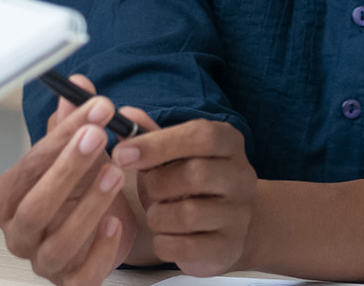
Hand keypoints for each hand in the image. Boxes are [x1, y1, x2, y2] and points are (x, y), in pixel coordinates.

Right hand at [0, 76, 131, 285]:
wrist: (101, 232)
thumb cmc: (78, 192)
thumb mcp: (74, 155)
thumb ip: (71, 124)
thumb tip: (77, 85)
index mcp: (6, 200)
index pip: (27, 166)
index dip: (59, 137)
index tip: (92, 111)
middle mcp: (17, 235)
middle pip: (34, 206)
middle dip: (68, 168)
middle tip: (98, 136)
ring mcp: (42, 263)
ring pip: (58, 242)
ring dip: (88, 205)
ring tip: (115, 172)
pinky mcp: (71, 284)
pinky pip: (82, 275)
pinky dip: (100, 250)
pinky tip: (117, 222)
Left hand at [111, 118, 257, 275]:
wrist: (226, 226)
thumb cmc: (190, 182)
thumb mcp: (171, 153)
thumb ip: (148, 135)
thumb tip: (124, 115)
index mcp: (229, 142)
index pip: (201, 135)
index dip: (158, 144)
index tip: (122, 154)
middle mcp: (242, 176)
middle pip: (194, 174)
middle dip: (157, 183)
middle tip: (147, 187)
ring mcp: (239, 215)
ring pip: (188, 214)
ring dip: (158, 215)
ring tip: (157, 213)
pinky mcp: (228, 248)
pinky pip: (184, 247)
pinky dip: (163, 241)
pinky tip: (165, 235)